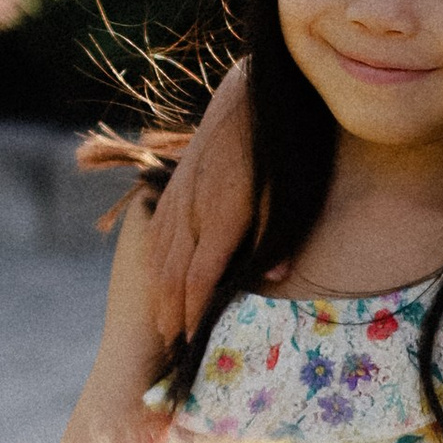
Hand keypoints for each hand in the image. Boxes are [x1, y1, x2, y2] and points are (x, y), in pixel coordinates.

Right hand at [141, 60, 254, 344]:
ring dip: (159, 293)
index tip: (193, 340)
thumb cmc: (279, 146)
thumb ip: (276, 234)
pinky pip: (157, 232)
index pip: (200, 276)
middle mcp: (194, 208)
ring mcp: (180, 196)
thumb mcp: (289, 192)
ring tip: (163, 325)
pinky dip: (153, 263)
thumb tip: (277, 277)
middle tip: (174, 347)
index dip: (194, 312)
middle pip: (173, 274)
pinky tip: (156, 280)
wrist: (249, 95)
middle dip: (172, 313)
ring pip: (159, 255)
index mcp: (223, 214)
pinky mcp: (176, 185)